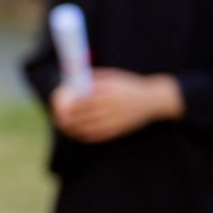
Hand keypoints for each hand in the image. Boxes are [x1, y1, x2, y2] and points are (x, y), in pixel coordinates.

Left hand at [51, 69, 183, 143]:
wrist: (154, 99)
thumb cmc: (130, 86)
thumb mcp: (114, 76)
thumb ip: (95, 78)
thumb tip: (74, 80)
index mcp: (110, 90)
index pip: (84, 99)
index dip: (70, 105)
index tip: (59, 106)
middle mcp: (113, 104)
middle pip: (85, 114)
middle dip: (68, 118)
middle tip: (58, 118)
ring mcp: (117, 118)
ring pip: (91, 126)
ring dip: (75, 129)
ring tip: (64, 128)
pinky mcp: (121, 128)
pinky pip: (101, 134)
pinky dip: (88, 136)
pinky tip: (79, 135)